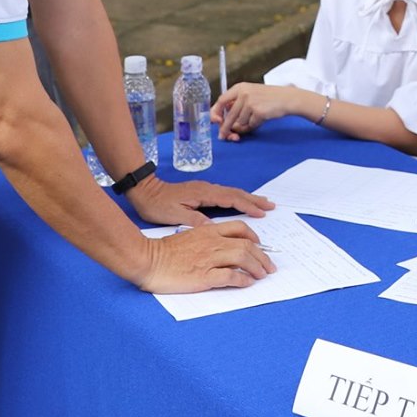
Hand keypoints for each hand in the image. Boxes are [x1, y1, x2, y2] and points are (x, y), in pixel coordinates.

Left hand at [127, 174, 271, 226]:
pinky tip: (240, 202)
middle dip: (254, 199)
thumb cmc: (157, 205)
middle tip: (271, 205)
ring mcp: (205, 189)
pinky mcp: (201, 191)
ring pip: (232, 192)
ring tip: (262, 203)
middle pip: (236, 193)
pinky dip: (237, 198)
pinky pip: (225, 194)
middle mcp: (207, 188)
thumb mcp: (174, 215)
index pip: (232, 199)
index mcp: (204, 194)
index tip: (262, 213)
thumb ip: (195, 220)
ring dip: (248, 198)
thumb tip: (214, 228)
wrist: (144, 191)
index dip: (248, 206)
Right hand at [135, 220, 275, 293]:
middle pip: (246, 245)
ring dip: (257, 267)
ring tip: (263, 275)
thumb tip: (219, 246)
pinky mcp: (204, 276)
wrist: (147, 259)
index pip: (239, 229)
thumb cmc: (164, 251)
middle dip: (262, 256)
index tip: (260, 246)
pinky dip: (242, 280)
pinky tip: (247, 283)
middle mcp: (212, 242)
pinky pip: (230, 276)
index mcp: (208, 231)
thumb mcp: (188, 236)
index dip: (254, 237)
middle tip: (269, 266)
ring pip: (243, 258)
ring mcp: (209, 259)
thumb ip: (205, 238)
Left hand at [210, 82, 295, 139]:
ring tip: (255, 118)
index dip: (216, 113)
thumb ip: (237, 103)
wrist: (287, 98)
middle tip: (223, 136)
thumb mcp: (251, 94)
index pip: (221, 101)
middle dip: (225, 128)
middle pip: (229, 116)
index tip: (215, 122)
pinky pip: (250, 125)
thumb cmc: (269, 98)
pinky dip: (253, 126)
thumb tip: (223, 120)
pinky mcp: (258, 111)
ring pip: (239, 123)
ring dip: (245, 126)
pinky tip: (261, 119)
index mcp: (239, 88)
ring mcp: (250, 102)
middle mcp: (243, 93)